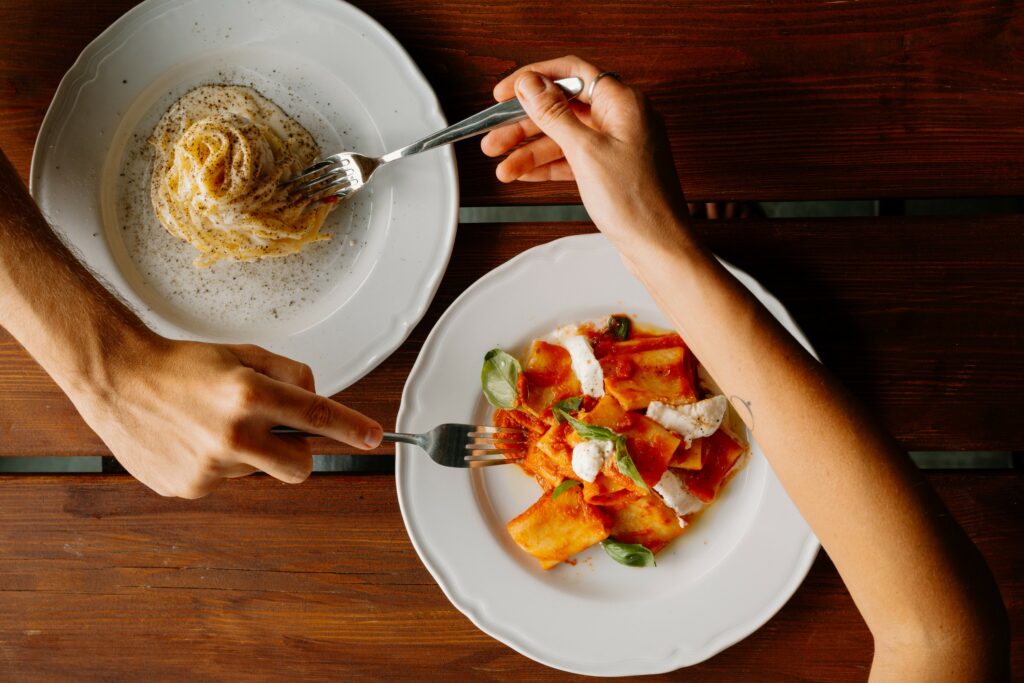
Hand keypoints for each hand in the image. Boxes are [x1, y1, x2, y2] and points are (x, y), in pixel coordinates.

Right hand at [68, 334, 382, 498]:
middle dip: (298, 453)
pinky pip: (223, 481)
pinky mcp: (189, 487)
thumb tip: (317, 400)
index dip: (351, 428)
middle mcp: (233, 433)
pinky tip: (192, 441)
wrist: (118, 379)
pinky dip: (216, 465)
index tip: (373, 438)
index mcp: (249, 393)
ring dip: (249, 454)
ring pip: (258, 472)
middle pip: (299, 466)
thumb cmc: (183, 365)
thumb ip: (289, 375)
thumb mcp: (243, 354)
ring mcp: (210, 466)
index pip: (316, 415)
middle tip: (275, 433)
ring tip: (214, 426)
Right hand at [481, 55, 690, 257]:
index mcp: (623, 103)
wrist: (658, 247)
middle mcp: (622, 119)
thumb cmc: (637, 203)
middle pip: (562, 108)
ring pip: (564, 137)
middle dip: (525, 124)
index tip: (505, 93)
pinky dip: (547, 166)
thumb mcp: (585, 152)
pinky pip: (572, 158)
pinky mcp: (610, 169)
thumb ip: (555, 115)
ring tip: (502, 165)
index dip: (534, 78)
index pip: (571, 73)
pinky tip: (523, 174)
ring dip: (530, 150)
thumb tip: (531, 84)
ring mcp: (616, 145)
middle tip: (495, 137)